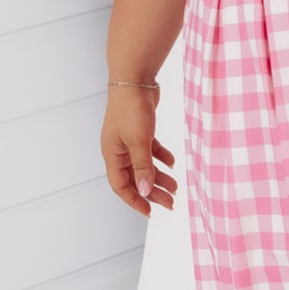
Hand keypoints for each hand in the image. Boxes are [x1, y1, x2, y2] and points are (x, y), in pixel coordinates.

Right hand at [101, 90, 177, 217]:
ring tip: (176, 187)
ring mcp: (128, 139)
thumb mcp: (139, 141)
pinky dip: (161, 157)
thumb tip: (145, 193)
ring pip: (144, 165)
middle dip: (152, 192)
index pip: (120, 186)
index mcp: (112, 154)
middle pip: (134, 178)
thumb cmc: (132, 108)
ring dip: (159, 177)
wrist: (135, 77)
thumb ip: (143, 168)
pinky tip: (173, 163)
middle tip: (171, 203)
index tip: (151, 212)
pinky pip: (149, 150)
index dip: (135, 200)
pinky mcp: (139, 129)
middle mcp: (117, 149)